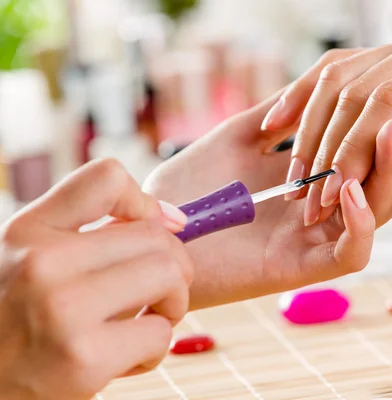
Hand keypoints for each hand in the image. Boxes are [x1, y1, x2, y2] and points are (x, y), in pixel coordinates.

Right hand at [0, 159, 192, 399]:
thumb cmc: (16, 321)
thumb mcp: (28, 260)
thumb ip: (85, 235)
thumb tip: (172, 220)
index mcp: (28, 231)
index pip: (106, 176)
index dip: (146, 201)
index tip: (158, 228)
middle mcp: (42, 262)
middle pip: (157, 237)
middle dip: (173, 267)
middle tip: (155, 293)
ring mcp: (63, 309)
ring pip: (170, 277)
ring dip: (172, 304)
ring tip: (144, 321)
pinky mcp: (84, 359)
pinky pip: (160, 334)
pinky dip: (155, 348)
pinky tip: (125, 359)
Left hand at [146, 86, 391, 308]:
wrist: (146, 232)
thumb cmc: (185, 189)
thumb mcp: (237, 139)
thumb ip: (280, 117)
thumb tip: (317, 88)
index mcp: (309, 181)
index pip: (365, 149)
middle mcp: (320, 210)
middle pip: (383, 179)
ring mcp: (313, 241)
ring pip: (377, 213)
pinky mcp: (301, 268)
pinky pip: (350, 250)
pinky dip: (361, 220)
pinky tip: (355, 188)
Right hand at [263, 18, 391, 221]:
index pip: (388, 103)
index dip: (353, 150)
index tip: (331, 194)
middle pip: (356, 87)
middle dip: (325, 144)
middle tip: (305, 194)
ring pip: (342, 75)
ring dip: (310, 122)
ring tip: (290, 167)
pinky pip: (346, 69)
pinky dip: (312, 96)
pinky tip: (283, 120)